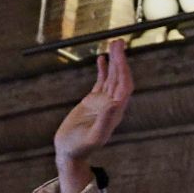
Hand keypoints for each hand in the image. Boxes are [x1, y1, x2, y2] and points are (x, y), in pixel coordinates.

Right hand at [53, 39, 133, 192]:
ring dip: (114, 61)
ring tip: (114, 44)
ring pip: (112, 77)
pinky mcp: (93, 101)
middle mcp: (113, 105)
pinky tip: (102, 58)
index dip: (124, 69)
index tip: (120, 54)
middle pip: (120, 78)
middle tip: (118, 41)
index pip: (124, 86)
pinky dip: (103, 70)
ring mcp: (103, 102)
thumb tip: (116, 104)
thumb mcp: (92, 136)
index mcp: (116, 112)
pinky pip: (101, 81)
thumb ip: (105, 121)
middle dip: (120, 60)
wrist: (69, 151)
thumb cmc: (80, 148)